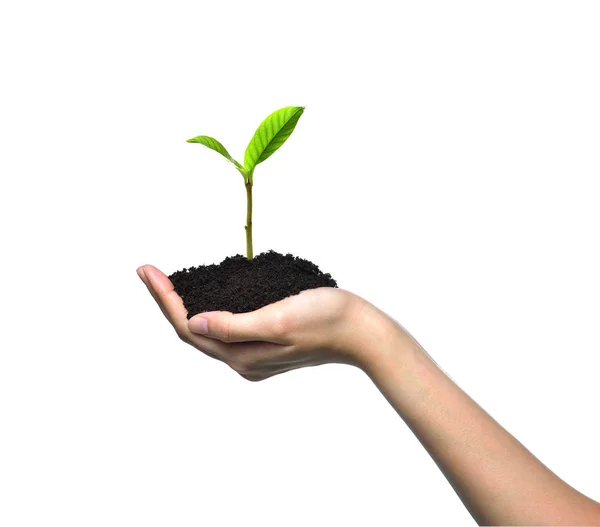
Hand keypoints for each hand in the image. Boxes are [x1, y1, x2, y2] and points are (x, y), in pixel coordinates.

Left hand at [137, 264, 379, 380]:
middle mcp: (243, 359)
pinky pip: (226, 328)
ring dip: (186, 305)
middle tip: (149, 271)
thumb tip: (193, 322)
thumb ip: (234, 325)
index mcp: (242, 355)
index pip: (188, 327)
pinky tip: (207, 293)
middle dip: (168, 300)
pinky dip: (209, 308)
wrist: (361, 332)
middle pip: (193, 330)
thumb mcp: (277, 319)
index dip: (164, 299)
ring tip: (168, 281)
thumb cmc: (326, 319)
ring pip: (208, 331)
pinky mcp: (265, 344)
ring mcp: (254, 354)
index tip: (146, 269)